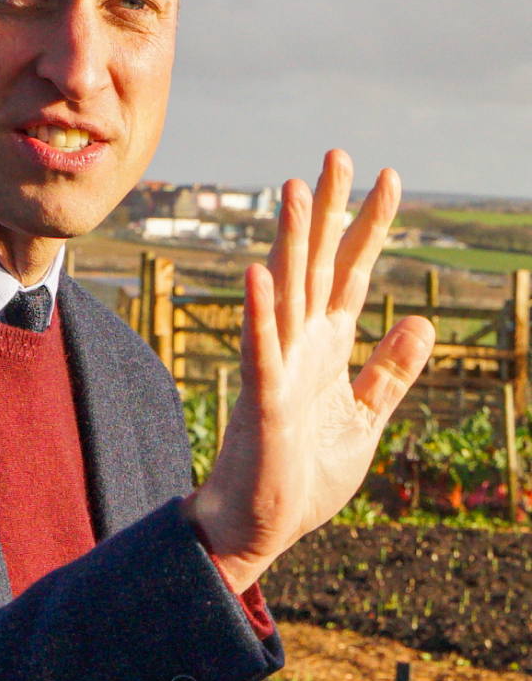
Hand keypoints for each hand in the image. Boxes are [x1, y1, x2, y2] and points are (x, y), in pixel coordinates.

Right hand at [182, 151, 434, 593]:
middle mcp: (300, 344)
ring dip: (291, 243)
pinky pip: (261, 350)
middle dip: (329, 211)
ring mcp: (279, 368)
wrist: (262, 526)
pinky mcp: (263, 401)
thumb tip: (419, 320)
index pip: (349, 272)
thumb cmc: (304, 473)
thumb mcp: (365, 418)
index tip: (389, 179)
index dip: (369, 226)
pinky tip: (261, 274)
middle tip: (336, 154)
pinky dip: (260, 313)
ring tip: (297, 190)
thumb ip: (390, 371)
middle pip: (316, 265)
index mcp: (326, 346)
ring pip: (286, 293)